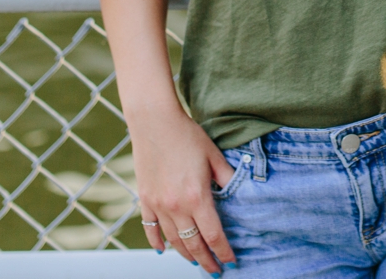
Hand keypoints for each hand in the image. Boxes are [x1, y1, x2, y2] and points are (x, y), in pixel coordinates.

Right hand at [132, 108, 237, 273]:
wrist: (154, 121)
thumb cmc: (186, 135)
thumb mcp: (214, 155)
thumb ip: (228, 177)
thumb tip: (240, 190)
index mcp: (197, 197)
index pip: (214, 235)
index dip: (223, 251)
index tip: (231, 261)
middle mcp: (176, 206)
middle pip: (193, 244)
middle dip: (206, 260)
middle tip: (215, 270)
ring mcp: (158, 205)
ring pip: (173, 240)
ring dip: (185, 254)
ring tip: (196, 261)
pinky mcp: (145, 199)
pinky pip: (150, 228)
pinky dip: (157, 242)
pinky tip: (163, 250)